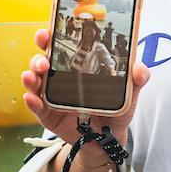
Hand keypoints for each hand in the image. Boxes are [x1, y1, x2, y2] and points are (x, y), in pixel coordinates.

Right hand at [20, 28, 149, 145]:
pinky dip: (32, 102)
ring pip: (35, 81)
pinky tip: (31, 98)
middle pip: (42, 61)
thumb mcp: (129, 94)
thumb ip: (137, 79)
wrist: (108, 139)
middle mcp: (59, 77)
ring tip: (33, 78)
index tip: (48, 31)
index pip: (59, 45)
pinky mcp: (47, 115)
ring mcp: (51, 96)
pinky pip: (36, 107)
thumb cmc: (114, 109)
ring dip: (31, 77)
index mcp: (76, 65)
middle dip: (38, 57)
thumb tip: (139, 68)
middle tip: (44, 61)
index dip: (51, 36)